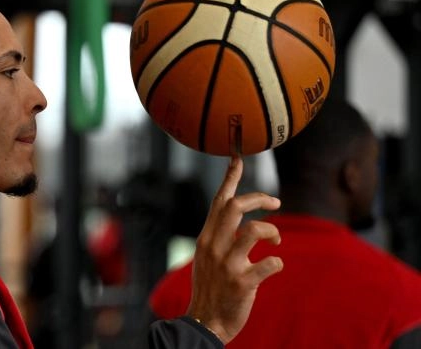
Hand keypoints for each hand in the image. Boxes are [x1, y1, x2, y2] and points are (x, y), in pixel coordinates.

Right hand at [185, 156, 282, 343]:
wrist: (205, 323)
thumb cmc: (211, 288)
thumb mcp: (207, 258)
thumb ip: (219, 237)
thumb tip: (241, 220)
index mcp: (206, 238)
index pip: (218, 201)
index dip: (230, 178)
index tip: (238, 158)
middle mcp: (213, 246)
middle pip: (235, 207)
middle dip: (259, 198)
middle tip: (276, 202)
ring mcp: (227, 264)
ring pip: (253, 230)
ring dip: (272, 230)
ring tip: (277, 239)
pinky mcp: (242, 282)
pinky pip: (270, 263)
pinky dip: (277, 262)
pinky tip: (274, 267)